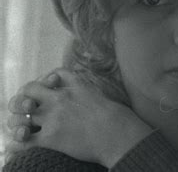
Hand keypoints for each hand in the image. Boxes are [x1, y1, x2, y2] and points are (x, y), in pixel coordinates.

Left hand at [6, 69, 152, 167]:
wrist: (119, 134)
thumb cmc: (117, 117)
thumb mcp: (102, 94)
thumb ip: (88, 90)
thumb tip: (85, 93)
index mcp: (74, 86)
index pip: (53, 74)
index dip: (47, 80)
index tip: (49, 88)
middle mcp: (59, 99)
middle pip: (28, 90)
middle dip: (24, 99)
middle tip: (27, 108)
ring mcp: (53, 118)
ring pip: (20, 116)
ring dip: (17, 123)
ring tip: (21, 129)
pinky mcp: (51, 138)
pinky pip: (23, 141)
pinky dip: (17, 143)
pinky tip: (18, 144)